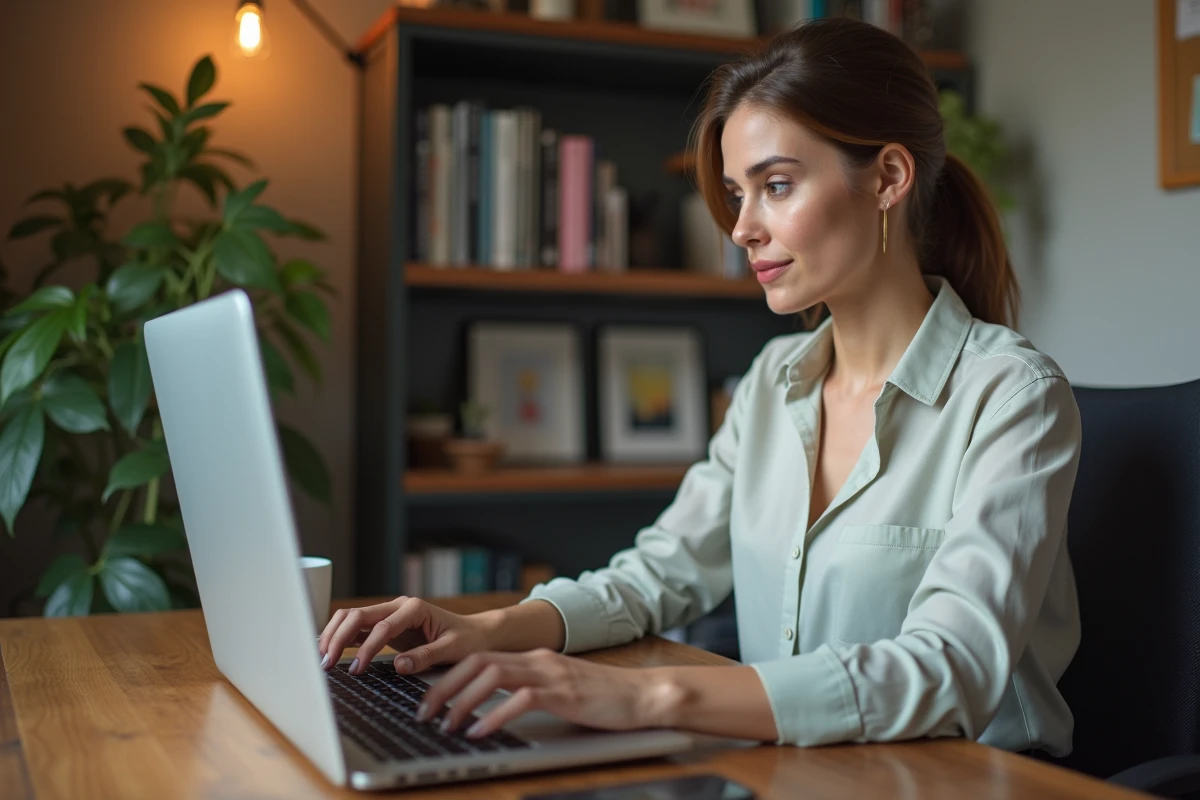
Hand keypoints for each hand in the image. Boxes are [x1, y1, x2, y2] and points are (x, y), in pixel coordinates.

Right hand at [319, 596, 490, 675]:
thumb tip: (399, 665)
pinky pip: (357, 628)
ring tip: (322, 659)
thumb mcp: (453, 650)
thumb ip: (426, 656)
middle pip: (358, 615)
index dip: (366, 648)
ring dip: (334, 635)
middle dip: (339, 638)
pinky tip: (329, 652)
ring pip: (352, 618)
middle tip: (326, 664)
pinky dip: (341, 637)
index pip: (382, 626)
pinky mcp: (385, 626)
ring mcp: (389, 614)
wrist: (476, 634)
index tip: (356, 669)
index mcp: (415, 608)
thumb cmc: (468, 640)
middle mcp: (398, 607)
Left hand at [415, 649, 671, 738]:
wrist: (644, 695)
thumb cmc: (604, 699)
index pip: (479, 657)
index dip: (448, 676)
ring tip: (447, 723)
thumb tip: (491, 709)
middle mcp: (537, 660)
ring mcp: (551, 674)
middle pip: (476, 661)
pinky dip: (495, 715)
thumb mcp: (559, 690)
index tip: (428, 699)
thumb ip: (529, 692)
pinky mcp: (564, 692)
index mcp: (533, 658)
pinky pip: (521, 699)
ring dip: (462, 699)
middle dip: (445, 686)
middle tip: (424, 712)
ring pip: (492, 674)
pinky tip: (481, 732)